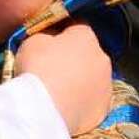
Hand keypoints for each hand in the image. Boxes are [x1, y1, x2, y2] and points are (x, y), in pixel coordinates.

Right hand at [16, 21, 111, 135]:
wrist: (42, 112)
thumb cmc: (36, 70)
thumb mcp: (32, 42)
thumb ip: (45, 36)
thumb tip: (51, 39)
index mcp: (85, 37)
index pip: (76, 27)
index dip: (62, 33)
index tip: (48, 42)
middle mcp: (102, 59)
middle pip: (88, 54)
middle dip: (73, 59)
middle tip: (52, 70)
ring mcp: (106, 87)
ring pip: (93, 80)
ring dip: (80, 83)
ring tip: (58, 94)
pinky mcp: (103, 111)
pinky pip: (92, 103)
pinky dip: (81, 104)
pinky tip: (65, 110)